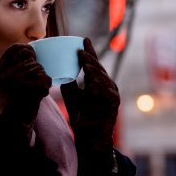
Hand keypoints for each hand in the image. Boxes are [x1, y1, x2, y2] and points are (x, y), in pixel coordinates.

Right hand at [0, 43, 51, 143]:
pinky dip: (46, 88)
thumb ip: (12, 67)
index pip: (15, 48)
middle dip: (36, 73)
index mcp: (0, 70)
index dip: (27, 49)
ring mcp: (19, 80)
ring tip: (31, 94)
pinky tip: (37, 97)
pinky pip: (46, 79)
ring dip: (41, 81)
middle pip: (33, 62)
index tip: (32, 54)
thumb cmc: (10, 103)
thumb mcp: (3, 81)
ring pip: (41, 70)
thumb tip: (30, 50)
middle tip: (29, 88)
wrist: (10, 126)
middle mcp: (8, 73)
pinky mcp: (31, 88)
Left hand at [60, 38, 119, 168]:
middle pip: (99, 68)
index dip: (90, 51)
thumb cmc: (82, 115)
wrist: (88, 137)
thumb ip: (70, 82)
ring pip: (104, 79)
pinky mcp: (113, 105)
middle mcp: (106, 85)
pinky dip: (100, 87)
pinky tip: (92, 83)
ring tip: (86, 64)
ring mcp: (111, 94)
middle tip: (81, 50)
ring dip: (95, 71)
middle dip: (90, 58)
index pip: (93, 63)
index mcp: (97, 81)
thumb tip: (61, 68)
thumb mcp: (72, 95)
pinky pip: (108, 93)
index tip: (83, 39)